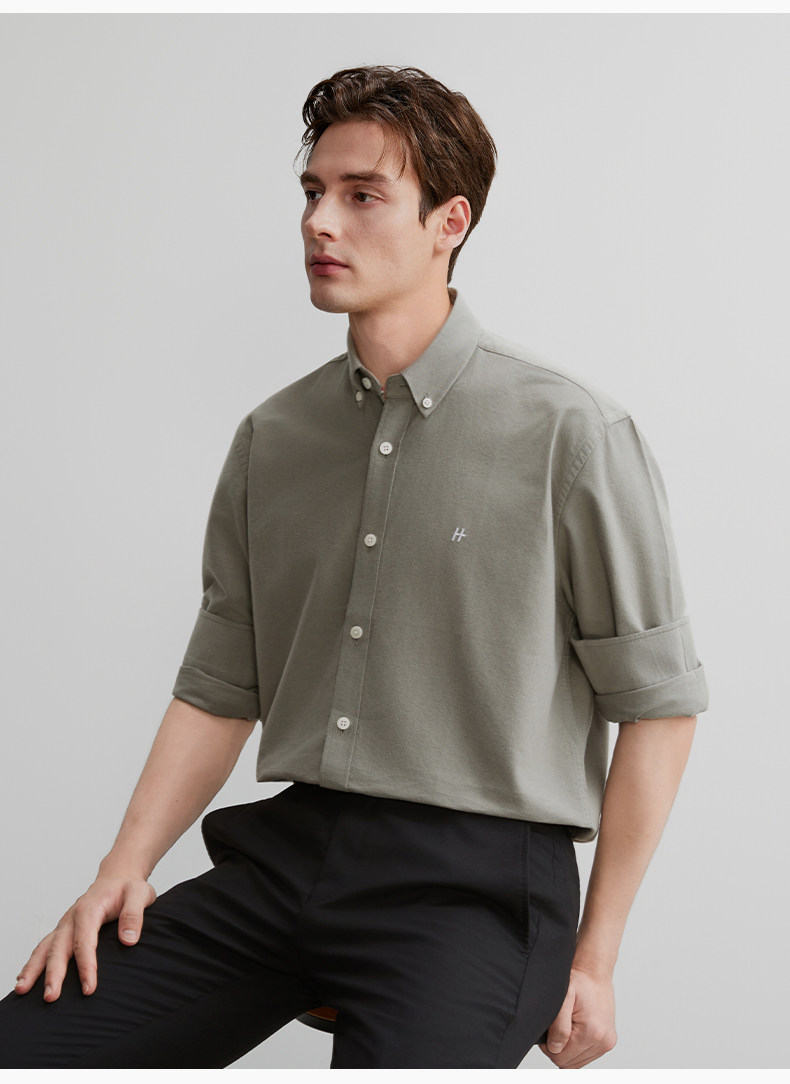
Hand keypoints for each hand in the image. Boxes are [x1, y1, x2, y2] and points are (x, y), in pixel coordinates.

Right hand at [13, 873, 155, 1001]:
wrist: (119, 877)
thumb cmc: (128, 887)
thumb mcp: (140, 894)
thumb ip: (134, 914)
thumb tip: (128, 940)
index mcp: (90, 908)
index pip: (85, 940)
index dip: (86, 965)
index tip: (89, 988)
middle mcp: (73, 916)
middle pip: (59, 947)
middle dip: (53, 973)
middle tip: (51, 997)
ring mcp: (66, 924)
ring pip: (45, 947)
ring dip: (34, 969)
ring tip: (22, 990)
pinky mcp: (64, 930)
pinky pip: (44, 947)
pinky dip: (33, 962)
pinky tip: (25, 979)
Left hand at [538, 964, 616, 1067]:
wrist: (595, 972)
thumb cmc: (579, 981)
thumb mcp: (563, 998)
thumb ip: (558, 1026)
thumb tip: (554, 1048)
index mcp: (592, 1033)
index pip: (561, 1059)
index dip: (549, 1047)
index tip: (549, 1030)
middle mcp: (603, 1041)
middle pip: (569, 1063)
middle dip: (558, 1049)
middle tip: (557, 1027)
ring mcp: (607, 1042)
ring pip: (578, 1062)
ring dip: (569, 1049)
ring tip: (568, 1025)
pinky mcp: (608, 1041)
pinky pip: (587, 1056)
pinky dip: (577, 1047)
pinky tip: (575, 1030)